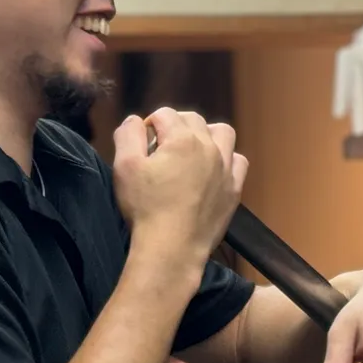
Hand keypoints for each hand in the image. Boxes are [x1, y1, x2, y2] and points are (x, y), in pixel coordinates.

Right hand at [113, 109, 246, 260]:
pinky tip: (213, 170)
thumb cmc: (145, 207)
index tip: (143, 145)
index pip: (165, 114)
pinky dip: (227, 159)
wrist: (172, 248)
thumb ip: (128, 135)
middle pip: (193, 120)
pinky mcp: (234, 189)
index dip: (150, 125)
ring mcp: (226, 168)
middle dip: (175, 126)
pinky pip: (238, 161)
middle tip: (161, 149)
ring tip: (190, 151)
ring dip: (206, 135)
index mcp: (182, 138)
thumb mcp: (125, 167)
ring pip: (222, 134)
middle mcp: (209, 147)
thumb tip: (136, 121)